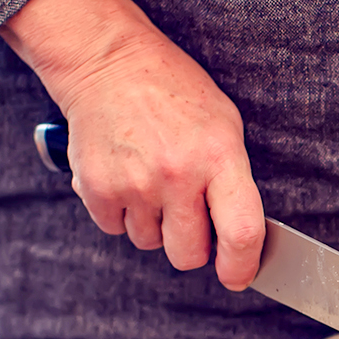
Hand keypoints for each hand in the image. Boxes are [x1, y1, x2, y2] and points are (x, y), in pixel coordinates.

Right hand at [0, 0, 264, 289]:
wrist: (109, 62)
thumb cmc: (173, 93)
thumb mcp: (224, 125)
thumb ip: (232, 181)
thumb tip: (239, 238)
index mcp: (218, 157)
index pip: (241, 232)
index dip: (241, 266)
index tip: (237, 276)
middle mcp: (177, 175)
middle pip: (189, 255)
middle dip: (193, 247)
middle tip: (189, 217)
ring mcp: (134, 184)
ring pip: (150, 244)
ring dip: (155, 225)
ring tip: (153, 182)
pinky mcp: (97, 188)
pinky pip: (116, 229)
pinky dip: (122, 214)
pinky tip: (127, 178)